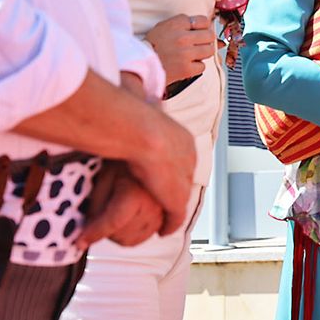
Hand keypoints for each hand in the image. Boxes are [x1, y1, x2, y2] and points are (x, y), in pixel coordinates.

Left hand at [79, 160, 166, 248]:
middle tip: (94, 221)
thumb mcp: (104, 177)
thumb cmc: (125, 157)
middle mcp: (153, 205)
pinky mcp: (165, 212)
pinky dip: (133, 233)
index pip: (111, 224)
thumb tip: (87, 228)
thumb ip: (96, 205)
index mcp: (137, 194)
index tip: (79, 241)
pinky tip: (124, 222)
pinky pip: (146, 234)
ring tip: (108, 221)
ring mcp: (161, 210)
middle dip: (104, 232)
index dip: (91, 234)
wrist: (148, 146)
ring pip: (133, 240)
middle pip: (121, 237)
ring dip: (117, 235)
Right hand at [121, 102, 195, 236]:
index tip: (164, 175)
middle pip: (185, 177)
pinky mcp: (176, 198)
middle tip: (166, 199)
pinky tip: (164, 230)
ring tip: (165, 219)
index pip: (182, 156)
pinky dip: (170, 224)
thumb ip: (138, 109)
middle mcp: (189, 158)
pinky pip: (175, 216)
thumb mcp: (140, 110)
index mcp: (182, 138)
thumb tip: (130, 88)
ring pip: (180, 198)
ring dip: (173, 210)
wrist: (141, 130)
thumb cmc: (133, 115)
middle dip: (177, 188)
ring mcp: (184, 178)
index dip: (173, 168)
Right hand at [144, 14, 216, 83]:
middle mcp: (182, 37)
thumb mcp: (163, 26)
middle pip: (210, 35)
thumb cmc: (151, 45)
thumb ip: (183, 23)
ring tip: (193, 54)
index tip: (198, 31)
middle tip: (199, 44)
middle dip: (206, 39)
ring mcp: (185, 54)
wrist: (139, 65)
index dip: (203, 27)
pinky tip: (188, 65)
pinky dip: (197, 67)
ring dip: (203, 53)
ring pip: (209, 50)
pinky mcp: (186, 69)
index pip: (203, 20)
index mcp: (177, 24)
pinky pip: (202, 66)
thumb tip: (209, 25)